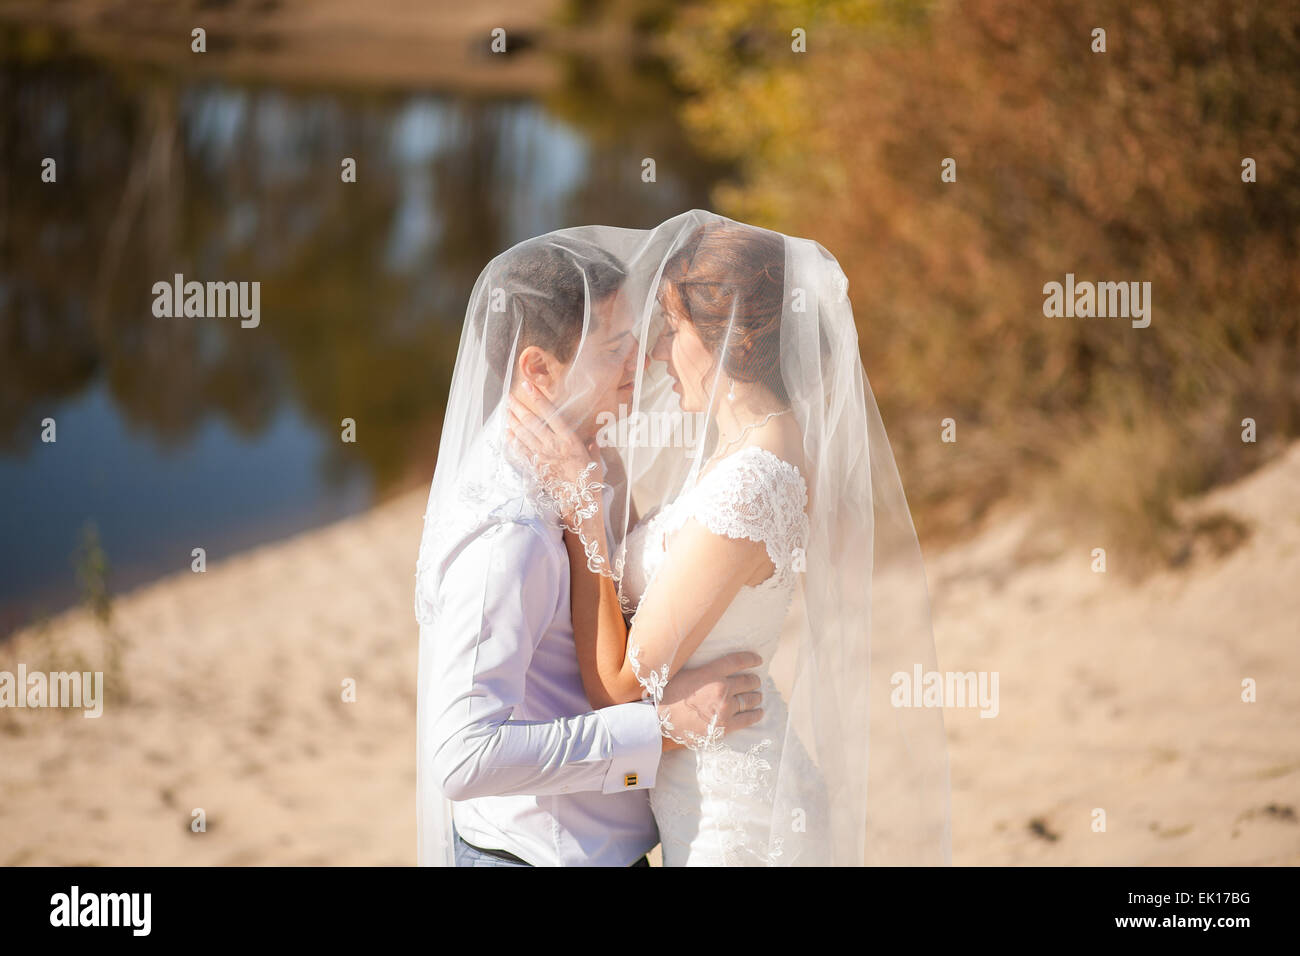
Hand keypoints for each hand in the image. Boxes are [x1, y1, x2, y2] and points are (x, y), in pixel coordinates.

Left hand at [507, 382, 604, 523]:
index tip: (528, 385)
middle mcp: (553, 446)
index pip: (550, 414)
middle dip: (518, 407)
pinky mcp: (536, 467)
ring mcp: (542, 457)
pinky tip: (507, 433)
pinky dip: (513, 441)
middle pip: (531, 422)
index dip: (538, 398)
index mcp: (569, 440)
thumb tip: (594, 437)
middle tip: (509, 396)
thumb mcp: (595, 459)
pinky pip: (520, 452)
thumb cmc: (590, 480)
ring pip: (523, 435)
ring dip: (513, 421)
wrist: (579, 502)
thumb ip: (592, 445)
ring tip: (506, 411)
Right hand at [657, 651, 763, 751]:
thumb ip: (703, 669)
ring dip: (756, 696)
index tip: (758, 660)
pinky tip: (759, 712)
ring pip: (750, 699)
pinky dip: (756, 714)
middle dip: (754, 680)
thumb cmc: (667, 695)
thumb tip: (715, 665)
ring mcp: (725, 708)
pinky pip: (748, 719)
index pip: (738, 661)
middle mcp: (721, 689)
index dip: (751, 659)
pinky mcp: (725, 726)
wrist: (658, 721)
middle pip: (748, 681)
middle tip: (755, 681)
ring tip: (756, 696)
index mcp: (711, 673)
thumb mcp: (684, 673)